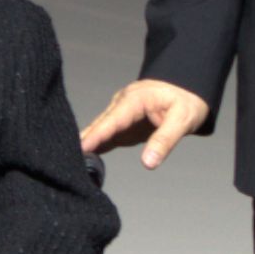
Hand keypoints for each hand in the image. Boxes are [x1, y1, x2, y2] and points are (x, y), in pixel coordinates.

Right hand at [79, 78, 212, 168]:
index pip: (111, 120)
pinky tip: (83, 162)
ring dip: (86, 147)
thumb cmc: (186, 101)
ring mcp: (120, 115)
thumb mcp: (182, 120)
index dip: (95, 135)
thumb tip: (148, 163)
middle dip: (83, 143)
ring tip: (69, 165)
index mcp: (134, 100)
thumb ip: (164, 141)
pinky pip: (105, 137)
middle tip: (66, 161)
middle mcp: (121, 106)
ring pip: (98, 132)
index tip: (80, 148)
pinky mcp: (122, 126)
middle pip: (99, 126)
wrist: (187, 89)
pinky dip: (95, 148)